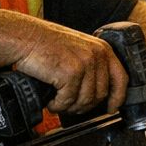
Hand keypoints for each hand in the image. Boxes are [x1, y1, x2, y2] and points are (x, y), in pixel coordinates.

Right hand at [13, 31, 127, 115]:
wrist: (24, 37)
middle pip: (100, 94)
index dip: (118, 97)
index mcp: (101, 49)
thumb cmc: (46, 44)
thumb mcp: (78, 49)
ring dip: (70, 107)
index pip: (120, 78)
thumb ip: (91, 65)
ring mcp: (84, 63)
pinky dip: (58, 105)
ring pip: (85, 100)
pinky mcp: (70, 73)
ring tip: (59, 102)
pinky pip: (68, 100)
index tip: (112, 108)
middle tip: (70, 105)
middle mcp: (96, 55)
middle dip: (85, 105)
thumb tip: (97, 91)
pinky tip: (51, 100)